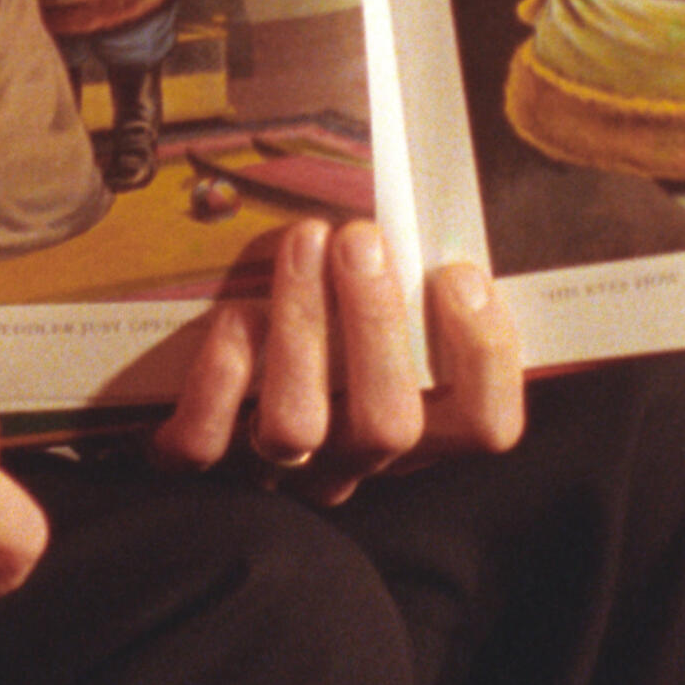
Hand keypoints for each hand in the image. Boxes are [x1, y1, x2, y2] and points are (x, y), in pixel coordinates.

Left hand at [151, 219, 521, 492]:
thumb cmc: (313, 334)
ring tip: (305, 240)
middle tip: (361, 238)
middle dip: (379, 321)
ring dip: (303, 325)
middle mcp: (351, 459)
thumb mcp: (373, 314)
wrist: (202, 401)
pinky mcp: (198, 460)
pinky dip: (221, 371)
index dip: (486, 356)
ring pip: (296, 425)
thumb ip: (412, 286)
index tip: (459, 277)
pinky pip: (206, 437)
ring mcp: (273, 467)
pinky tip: (235, 314)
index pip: (483, 426)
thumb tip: (428, 216)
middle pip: (390, 424)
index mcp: (413, 430)